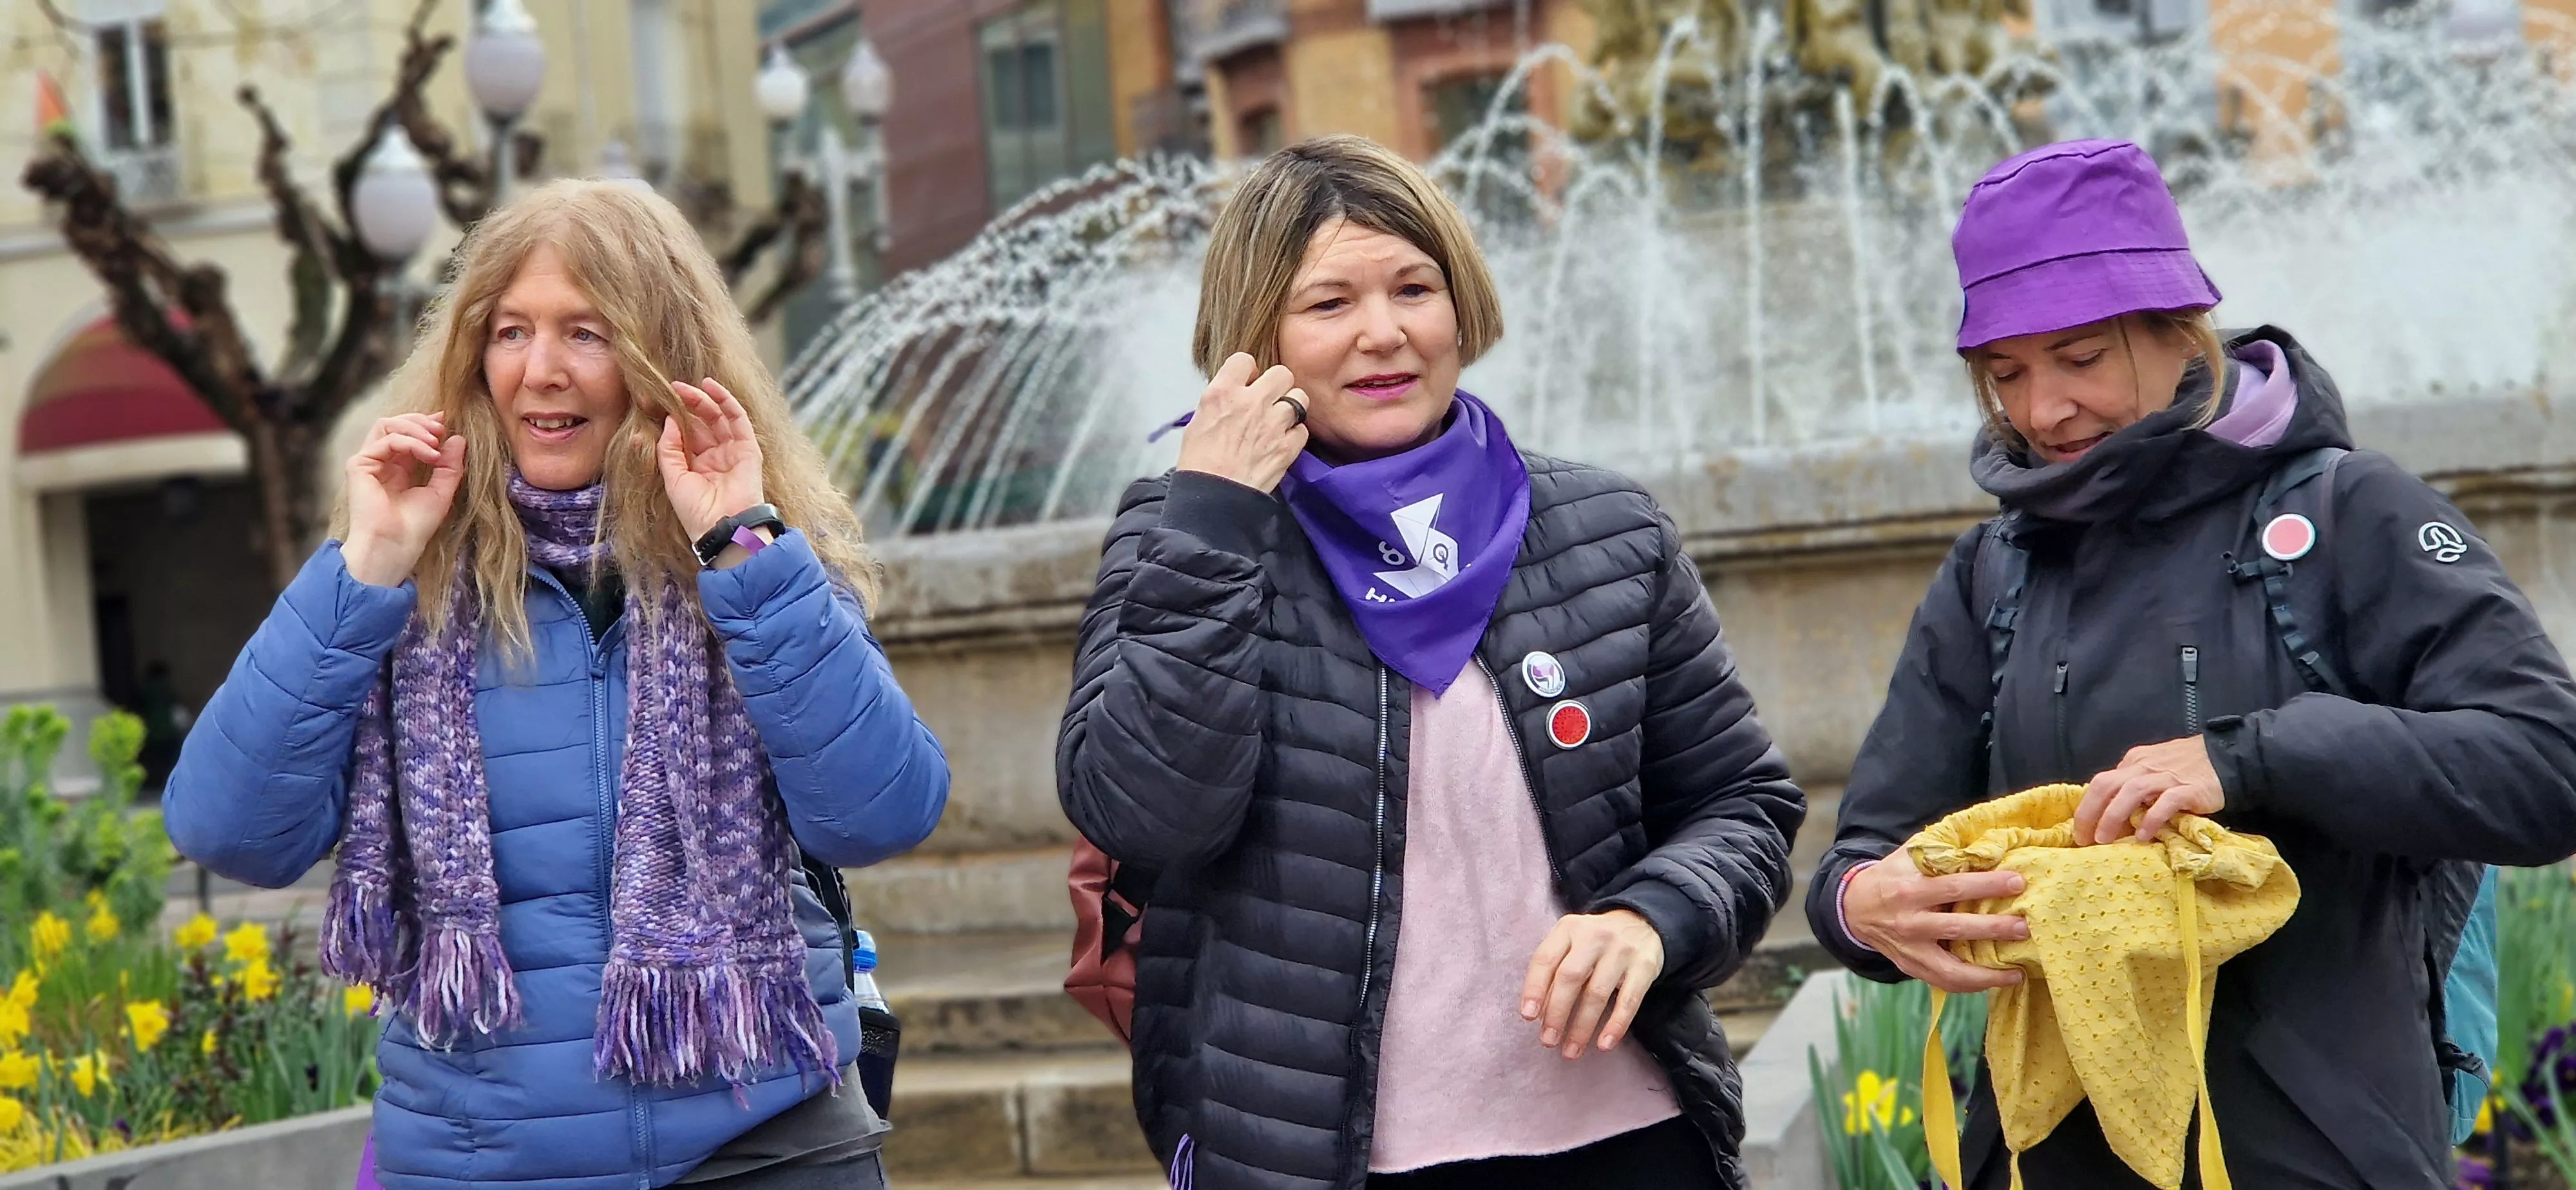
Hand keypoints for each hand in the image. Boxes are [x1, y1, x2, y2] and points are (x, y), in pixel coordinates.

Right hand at [342, 412, 465, 587]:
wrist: (396, 546)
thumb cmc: (415, 527)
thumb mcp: (441, 491)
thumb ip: (449, 465)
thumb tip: (457, 438)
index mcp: (397, 468)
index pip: (407, 434)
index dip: (426, 424)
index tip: (447, 423)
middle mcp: (381, 462)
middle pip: (395, 424)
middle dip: (421, 421)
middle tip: (442, 429)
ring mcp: (368, 462)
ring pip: (387, 425)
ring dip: (416, 428)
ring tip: (436, 441)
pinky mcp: (359, 465)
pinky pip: (387, 440)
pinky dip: (411, 442)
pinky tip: (430, 454)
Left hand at [659, 378, 766, 541]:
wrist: (722, 528)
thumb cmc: (696, 511)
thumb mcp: (673, 478)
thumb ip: (669, 448)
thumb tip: (671, 420)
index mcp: (697, 464)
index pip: (687, 433)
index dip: (675, 416)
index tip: (659, 401)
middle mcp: (715, 455)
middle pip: (702, 422)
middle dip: (688, 404)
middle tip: (672, 388)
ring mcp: (733, 451)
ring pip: (719, 417)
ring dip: (704, 399)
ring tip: (685, 386)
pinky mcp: (748, 449)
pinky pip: (738, 420)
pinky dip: (726, 401)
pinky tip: (711, 387)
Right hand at [1174, 353, 1308, 492]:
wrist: (1213, 498)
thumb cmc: (1200, 464)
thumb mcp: (1199, 421)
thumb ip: (1221, 400)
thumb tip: (1237, 393)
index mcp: (1222, 393)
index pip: (1244, 360)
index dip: (1248, 371)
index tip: (1248, 383)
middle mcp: (1249, 403)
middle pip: (1281, 373)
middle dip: (1277, 386)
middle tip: (1270, 400)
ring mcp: (1272, 424)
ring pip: (1299, 398)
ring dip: (1291, 408)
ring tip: (1279, 421)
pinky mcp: (1287, 447)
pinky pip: (1303, 429)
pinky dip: (1295, 436)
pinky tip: (1282, 443)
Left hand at [1519, 909, 1663, 1058]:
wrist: (1641, 922)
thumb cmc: (1594, 941)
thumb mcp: (1571, 943)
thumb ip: (1554, 970)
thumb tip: (1538, 1012)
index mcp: (1568, 929)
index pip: (1545, 959)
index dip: (1534, 988)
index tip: (1528, 1016)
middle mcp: (1593, 937)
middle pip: (1570, 977)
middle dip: (1556, 1013)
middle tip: (1548, 1040)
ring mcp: (1621, 951)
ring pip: (1597, 993)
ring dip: (1582, 1026)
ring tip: (1571, 1051)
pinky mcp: (1644, 967)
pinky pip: (1628, 1001)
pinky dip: (1616, 1025)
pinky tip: (1604, 1044)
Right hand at [1841, 856, 2028, 993]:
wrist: (1855, 907)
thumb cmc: (1893, 876)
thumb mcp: (1910, 857)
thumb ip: (1943, 853)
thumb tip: (1989, 848)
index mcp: (1909, 889)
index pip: (1953, 887)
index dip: (1986, 885)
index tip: (2017, 882)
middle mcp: (1908, 922)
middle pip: (1955, 928)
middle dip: (1992, 929)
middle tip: (2023, 928)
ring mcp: (1909, 950)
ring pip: (1950, 970)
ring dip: (1987, 974)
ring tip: (2017, 973)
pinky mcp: (1910, 968)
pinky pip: (1943, 983)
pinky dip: (1971, 986)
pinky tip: (1995, 981)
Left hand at [2076, 736, 2223, 845]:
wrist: (2227, 757)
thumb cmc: (2186, 769)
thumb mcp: (2153, 771)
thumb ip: (2133, 787)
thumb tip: (2111, 814)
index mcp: (2133, 762)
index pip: (2101, 783)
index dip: (2087, 808)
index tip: (2080, 832)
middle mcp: (2144, 766)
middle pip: (2106, 785)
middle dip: (2090, 813)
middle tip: (2084, 839)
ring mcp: (2166, 776)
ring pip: (2131, 792)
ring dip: (2113, 816)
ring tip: (2105, 840)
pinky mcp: (2188, 789)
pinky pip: (2165, 802)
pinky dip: (2151, 818)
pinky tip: (2143, 835)